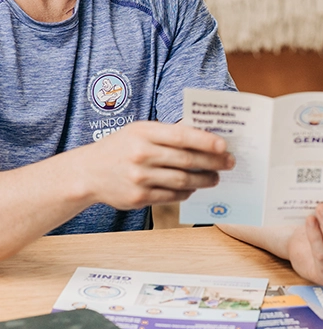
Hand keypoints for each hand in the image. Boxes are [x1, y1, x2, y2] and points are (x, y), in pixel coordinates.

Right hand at [71, 120, 234, 209]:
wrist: (88, 173)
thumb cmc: (120, 147)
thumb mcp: (139, 131)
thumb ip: (167, 133)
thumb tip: (205, 139)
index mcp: (144, 133)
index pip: (182, 136)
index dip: (206, 141)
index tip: (224, 145)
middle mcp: (141, 154)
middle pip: (186, 160)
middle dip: (213, 162)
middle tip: (228, 162)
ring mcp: (139, 178)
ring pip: (182, 181)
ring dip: (204, 180)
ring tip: (215, 177)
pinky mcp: (138, 197)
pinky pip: (171, 196)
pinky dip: (186, 193)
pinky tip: (193, 188)